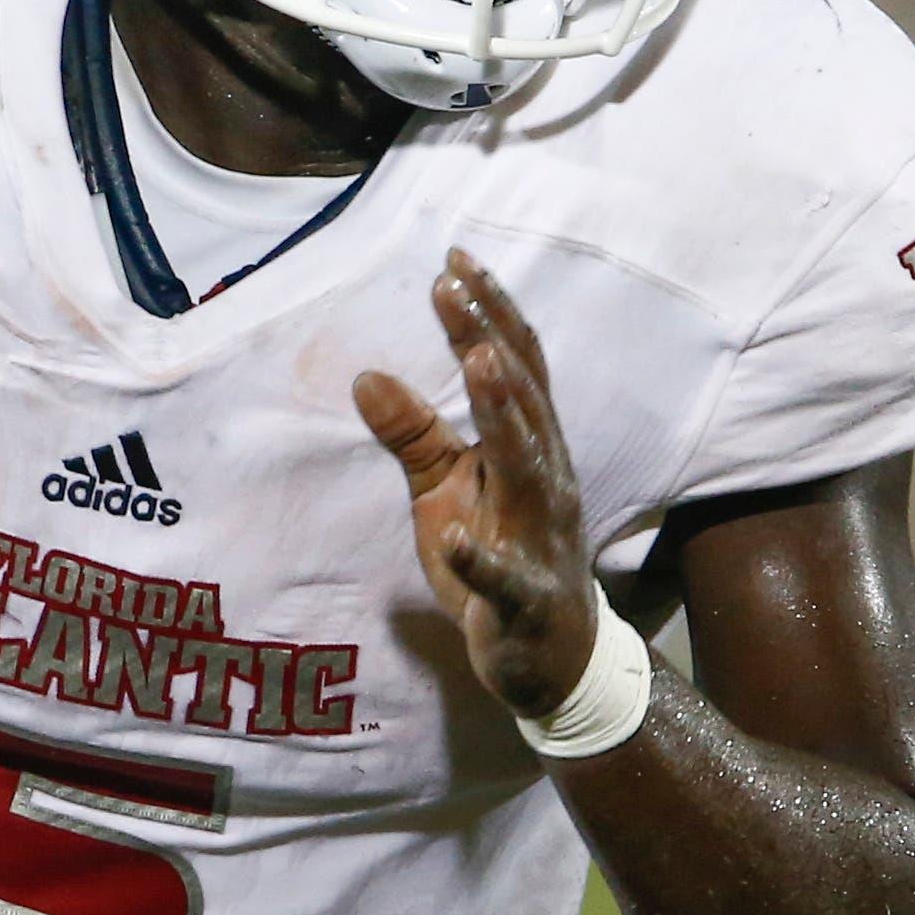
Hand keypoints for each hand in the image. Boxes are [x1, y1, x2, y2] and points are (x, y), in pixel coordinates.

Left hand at [355, 250, 600, 720]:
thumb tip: (363, 375)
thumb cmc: (497, 555)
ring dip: (502, 415)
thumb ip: (412, 435)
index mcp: (531, 446)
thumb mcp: (444, 488)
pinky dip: (480, 557)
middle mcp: (546, 478)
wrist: (550, 655)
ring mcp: (540, 537)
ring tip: (476, 361)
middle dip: (487, 338)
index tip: (452, 259)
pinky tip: (453, 536)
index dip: (489, 311)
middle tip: (450, 283)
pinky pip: (504, 577)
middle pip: (521, 397)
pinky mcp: (523, 598)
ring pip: (527, 468)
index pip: (517, 365)